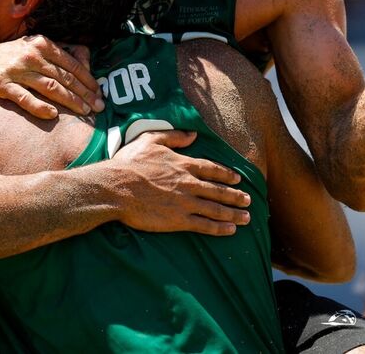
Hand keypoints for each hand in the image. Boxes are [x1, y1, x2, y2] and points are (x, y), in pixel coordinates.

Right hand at [0, 35, 103, 118]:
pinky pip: (25, 98)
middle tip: (99, 107)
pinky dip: (40, 107)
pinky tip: (53, 114)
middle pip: (64, 77)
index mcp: (42, 43)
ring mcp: (16, 70)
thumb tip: (89, 62)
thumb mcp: (37, 47)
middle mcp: (30, 55)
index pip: (71, 64)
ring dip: (70, 101)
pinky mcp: (2, 85)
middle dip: (84, 93)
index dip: (88, 80)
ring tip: (84, 112)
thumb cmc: (18, 57)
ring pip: (50, 87)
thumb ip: (61, 52)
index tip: (100, 93)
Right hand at [105, 130, 251, 235]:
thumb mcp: (150, 140)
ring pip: (216, 209)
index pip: (212, 169)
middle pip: (219, 190)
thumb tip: (193, 134)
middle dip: (236, 196)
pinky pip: (204, 224)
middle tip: (249, 200)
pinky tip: (231, 230)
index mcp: (183, 164)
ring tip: (247, 217)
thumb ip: (173, 136)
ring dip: (234, 213)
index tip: (238, 179)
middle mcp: (189, 183)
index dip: (227, 174)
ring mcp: (185, 202)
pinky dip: (220, 228)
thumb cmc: (129, 164)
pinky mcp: (178, 220)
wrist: (115, 188)